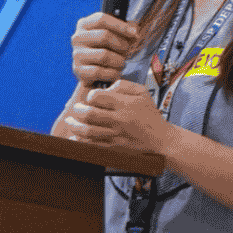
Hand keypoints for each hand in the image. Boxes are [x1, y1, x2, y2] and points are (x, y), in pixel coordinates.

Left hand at [59, 80, 173, 152]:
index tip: (92, 98)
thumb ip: (123, 85)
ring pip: (87, 131)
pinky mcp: (114, 148)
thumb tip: (106, 88)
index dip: (90, 96)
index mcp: (126, 104)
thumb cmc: (150, 114)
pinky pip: (92, 145)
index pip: (97, 97)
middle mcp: (119, 120)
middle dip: (77, 110)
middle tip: (76, 109)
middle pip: (89, 114)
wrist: (162, 140)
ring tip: (70, 121)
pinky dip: (80, 141)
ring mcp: (116, 135)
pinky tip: (75, 136)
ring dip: (74, 125)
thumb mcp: (142, 92)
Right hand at [71, 12, 140, 86]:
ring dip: (119, 61)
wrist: (95, 73)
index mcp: (85, 24)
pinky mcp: (78, 70)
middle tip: (127, 51)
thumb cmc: (107, 49)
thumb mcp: (115, 35)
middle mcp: (78, 38)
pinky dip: (112, 73)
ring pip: (103, 55)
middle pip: (104, 36)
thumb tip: (134, 30)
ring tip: (122, 63)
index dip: (120, 26)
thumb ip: (124, 30)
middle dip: (121, 45)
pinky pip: (98, 72)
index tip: (134, 33)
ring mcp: (77, 54)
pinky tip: (116, 73)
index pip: (101, 19)